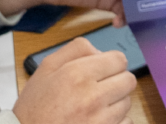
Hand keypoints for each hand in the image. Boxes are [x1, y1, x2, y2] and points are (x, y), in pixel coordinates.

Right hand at [13, 37, 135, 123]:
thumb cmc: (36, 106)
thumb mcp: (46, 68)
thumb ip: (76, 50)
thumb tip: (101, 52)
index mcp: (78, 75)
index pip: (119, 60)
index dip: (112, 63)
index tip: (104, 69)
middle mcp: (92, 97)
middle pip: (129, 80)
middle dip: (117, 81)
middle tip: (100, 87)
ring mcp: (101, 120)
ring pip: (128, 102)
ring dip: (115, 102)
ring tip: (95, 106)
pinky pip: (126, 122)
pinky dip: (116, 121)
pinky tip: (98, 120)